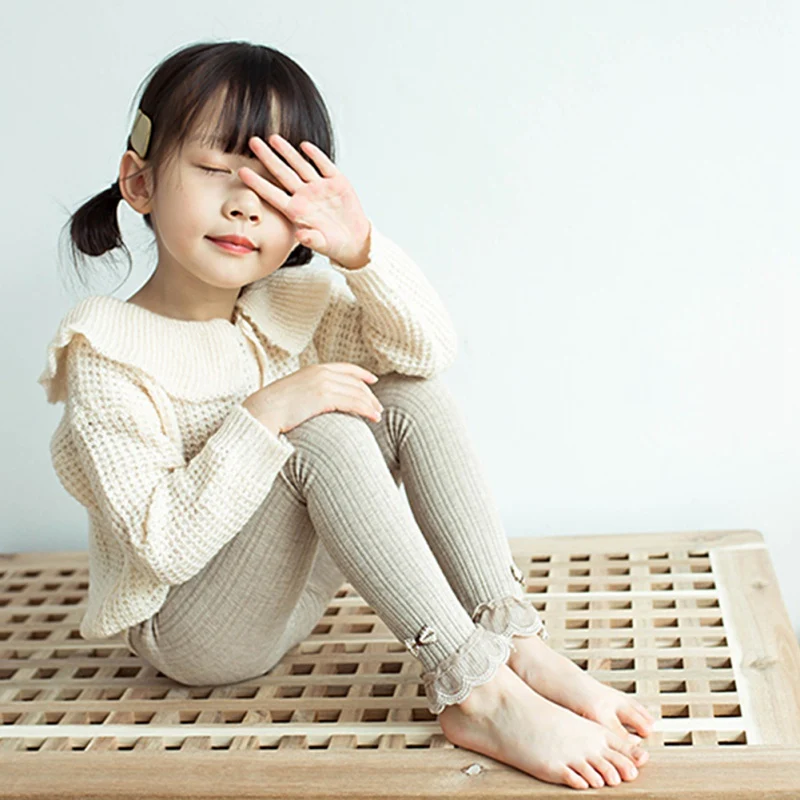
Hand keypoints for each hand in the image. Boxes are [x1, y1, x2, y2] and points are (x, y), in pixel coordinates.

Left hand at [238, 134, 371, 268]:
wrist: (354, 240)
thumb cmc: (333, 244)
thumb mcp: (322, 244)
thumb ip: (312, 239)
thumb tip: (301, 236)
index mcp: (296, 211)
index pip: (273, 194)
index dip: (257, 183)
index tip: (241, 172)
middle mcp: (304, 196)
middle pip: (282, 174)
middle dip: (268, 158)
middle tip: (252, 142)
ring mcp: (320, 187)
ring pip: (300, 165)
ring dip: (287, 152)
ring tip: (273, 138)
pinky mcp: (336, 182)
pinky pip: (324, 166)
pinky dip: (315, 156)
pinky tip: (304, 146)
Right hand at [242, 363, 382, 435]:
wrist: (262, 411)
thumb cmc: (273, 407)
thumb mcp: (293, 392)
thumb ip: (307, 391)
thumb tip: (315, 402)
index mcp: (314, 369)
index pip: (345, 368)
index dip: (362, 374)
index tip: (372, 380)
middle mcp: (321, 373)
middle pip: (355, 382)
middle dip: (369, 394)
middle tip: (377, 407)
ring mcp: (323, 384)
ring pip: (357, 393)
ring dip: (371, 404)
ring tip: (378, 415)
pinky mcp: (324, 397)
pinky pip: (353, 402)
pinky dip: (367, 409)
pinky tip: (373, 417)